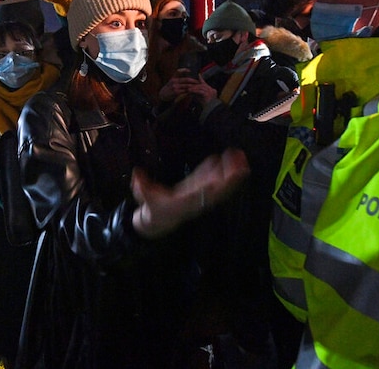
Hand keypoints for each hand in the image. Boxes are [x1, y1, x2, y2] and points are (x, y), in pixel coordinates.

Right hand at [131, 148, 247, 238]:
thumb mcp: (144, 198)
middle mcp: (196, 199)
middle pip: (216, 191)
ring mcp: (200, 194)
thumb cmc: (153, 209)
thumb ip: (141, 187)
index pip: (197, 196)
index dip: (206, 189)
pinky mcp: (200, 188)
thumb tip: (136, 174)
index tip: (217, 181)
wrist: (159, 221)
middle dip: (229, 180)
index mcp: (183, 202)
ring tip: (241, 157)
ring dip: (231, 172)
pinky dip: (220, 169)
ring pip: (219, 185)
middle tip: (242, 166)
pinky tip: (227, 157)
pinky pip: (213, 178)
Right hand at [159, 68, 200, 101]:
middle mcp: (174, 81)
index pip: (178, 71)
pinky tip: (193, 91)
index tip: (189, 70)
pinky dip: (189, 91)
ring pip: (186, 86)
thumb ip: (178, 78)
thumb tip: (186, 74)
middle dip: (193, 80)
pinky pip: (185, 91)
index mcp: (173, 77)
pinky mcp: (176, 92)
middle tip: (198, 81)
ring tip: (197, 87)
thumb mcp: (172, 81)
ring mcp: (175, 87)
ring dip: (192, 86)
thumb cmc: (169, 87)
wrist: (163, 95)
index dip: (184, 70)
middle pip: (186, 79)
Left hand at [186, 73, 217, 104]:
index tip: (198, 75)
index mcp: (211, 90)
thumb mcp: (200, 97)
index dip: (201, 79)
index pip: (205, 83)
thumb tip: (190, 88)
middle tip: (189, 85)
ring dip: (194, 88)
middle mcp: (212, 90)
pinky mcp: (208, 95)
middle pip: (202, 85)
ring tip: (188, 89)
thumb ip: (196, 92)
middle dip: (195, 85)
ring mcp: (211, 92)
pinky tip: (191, 91)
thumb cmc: (204, 104)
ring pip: (201, 87)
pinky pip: (200, 91)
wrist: (208, 110)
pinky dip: (195, 91)